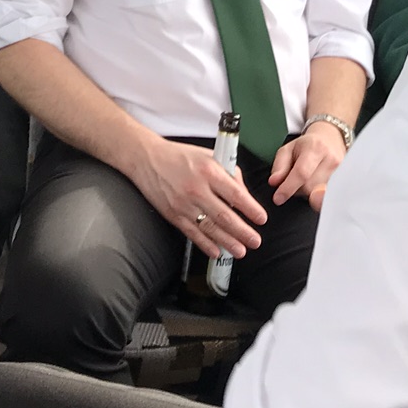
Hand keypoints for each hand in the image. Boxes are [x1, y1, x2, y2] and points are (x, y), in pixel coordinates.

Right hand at [130, 135, 265, 259]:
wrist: (147, 159)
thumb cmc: (179, 156)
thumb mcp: (208, 155)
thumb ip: (228, 172)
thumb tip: (243, 193)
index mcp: (209, 171)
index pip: (235, 194)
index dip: (251, 209)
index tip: (261, 218)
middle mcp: (197, 189)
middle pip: (224, 216)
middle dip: (243, 232)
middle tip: (256, 241)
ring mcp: (184, 204)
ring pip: (210, 228)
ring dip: (228, 242)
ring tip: (241, 250)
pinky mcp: (173, 214)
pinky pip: (192, 233)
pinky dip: (205, 244)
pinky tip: (216, 251)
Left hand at [268, 120, 347, 208]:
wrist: (331, 139)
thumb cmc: (308, 145)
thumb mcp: (287, 149)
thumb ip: (279, 166)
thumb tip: (274, 182)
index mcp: (315, 148)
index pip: (302, 173)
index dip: (288, 188)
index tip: (278, 198)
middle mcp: (331, 160)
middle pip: (309, 188)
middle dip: (297, 189)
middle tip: (296, 180)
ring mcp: (342, 172)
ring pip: (319, 195)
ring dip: (309, 193)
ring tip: (309, 180)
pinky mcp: (346, 182)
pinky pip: (328, 197)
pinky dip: (319, 196)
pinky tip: (317, 186)